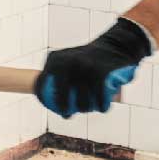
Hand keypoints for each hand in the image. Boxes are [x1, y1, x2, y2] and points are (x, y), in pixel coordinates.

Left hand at [36, 18, 152, 116]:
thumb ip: (58, 73)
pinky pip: (99, 97)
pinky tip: (102, 108)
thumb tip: (46, 96)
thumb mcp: (69, 58)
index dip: (43, 98)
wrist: (115, 45)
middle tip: (67, 115)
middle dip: (62, 108)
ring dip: (84, 108)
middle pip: (61, 94)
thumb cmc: (88, 57)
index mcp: (56, 58)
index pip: (43, 82)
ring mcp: (84, 67)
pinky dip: (101, 105)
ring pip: (82, 99)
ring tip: (85, 109)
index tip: (52, 107)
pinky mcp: (100, 73)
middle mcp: (67, 61)